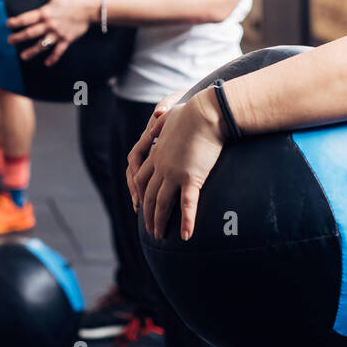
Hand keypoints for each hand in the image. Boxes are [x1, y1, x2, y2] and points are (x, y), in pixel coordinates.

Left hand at [5, 0, 94, 66]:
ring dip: (31, 52)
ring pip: (42, 45)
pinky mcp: (67, 40)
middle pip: (30, 33)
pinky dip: (53, 58)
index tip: (8, 24)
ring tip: (23, 57)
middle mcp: (49, 25)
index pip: (26, 19)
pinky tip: (47, 63)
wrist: (91, 8)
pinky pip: (58, 51)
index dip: (15, 22)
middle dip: (18, 38)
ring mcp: (58, 34)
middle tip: (9, 41)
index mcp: (45, 12)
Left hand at [126, 88, 225, 240]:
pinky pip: (186, 205)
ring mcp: (174, 173)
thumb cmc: (193, 110)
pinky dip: (186, 222)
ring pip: (161, 203)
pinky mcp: (191, 178)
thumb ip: (163, 117)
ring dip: (159, 222)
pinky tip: (187, 236)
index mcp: (156, 153)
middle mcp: (160, 165)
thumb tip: (157, 113)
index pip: (140, 178)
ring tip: (159, 237)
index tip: (140, 205)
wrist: (207, 112)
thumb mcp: (171, 112)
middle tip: (149, 229)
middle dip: (146, 214)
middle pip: (147, 195)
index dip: (138, 193)